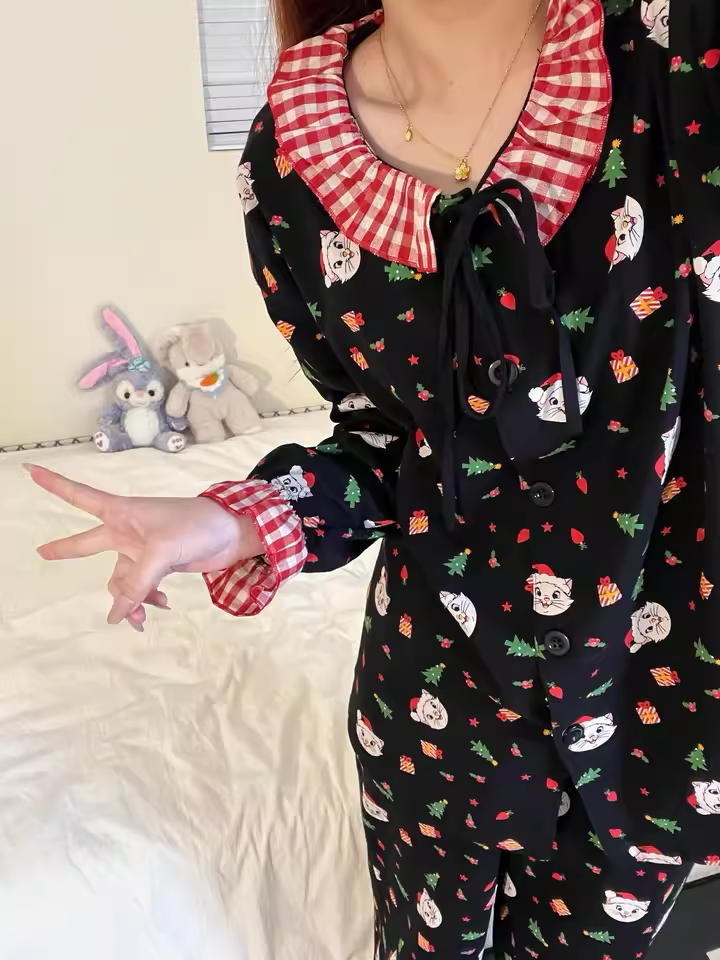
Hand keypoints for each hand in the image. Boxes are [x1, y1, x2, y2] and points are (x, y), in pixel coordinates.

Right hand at [27, 465, 263, 629]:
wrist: (233, 533)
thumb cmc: (196, 525)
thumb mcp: (161, 553)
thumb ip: (136, 584)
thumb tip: (116, 615)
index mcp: (121, 513)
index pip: (80, 497)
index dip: (54, 485)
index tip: (30, 470)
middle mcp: (127, 530)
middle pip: (88, 543)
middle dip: (67, 549)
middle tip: (42, 552)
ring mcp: (142, 549)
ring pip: (119, 581)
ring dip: (129, 600)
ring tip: (144, 616)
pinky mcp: (159, 566)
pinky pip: (140, 588)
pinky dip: (148, 600)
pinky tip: (162, 605)